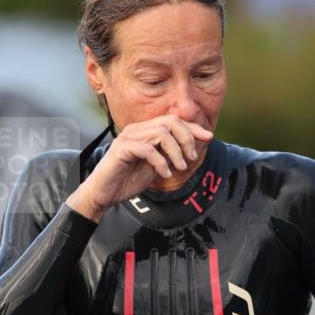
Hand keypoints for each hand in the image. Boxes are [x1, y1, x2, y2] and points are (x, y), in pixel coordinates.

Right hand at [66, 115, 213, 221]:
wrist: (104, 194)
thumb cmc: (128, 180)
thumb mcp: (157, 167)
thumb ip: (170, 156)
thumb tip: (193, 149)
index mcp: (146, 131)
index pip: (174, 121)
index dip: (193, 128)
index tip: (209, 137)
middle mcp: (137, 130)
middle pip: (170, 121)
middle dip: (187, 138)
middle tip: (191, 158)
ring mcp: (128, 138)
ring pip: (161, 133)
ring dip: (176, 151)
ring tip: (179, 168)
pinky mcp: (121, 149)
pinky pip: (148, 149)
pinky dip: (161, 162)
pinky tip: (165, 174)